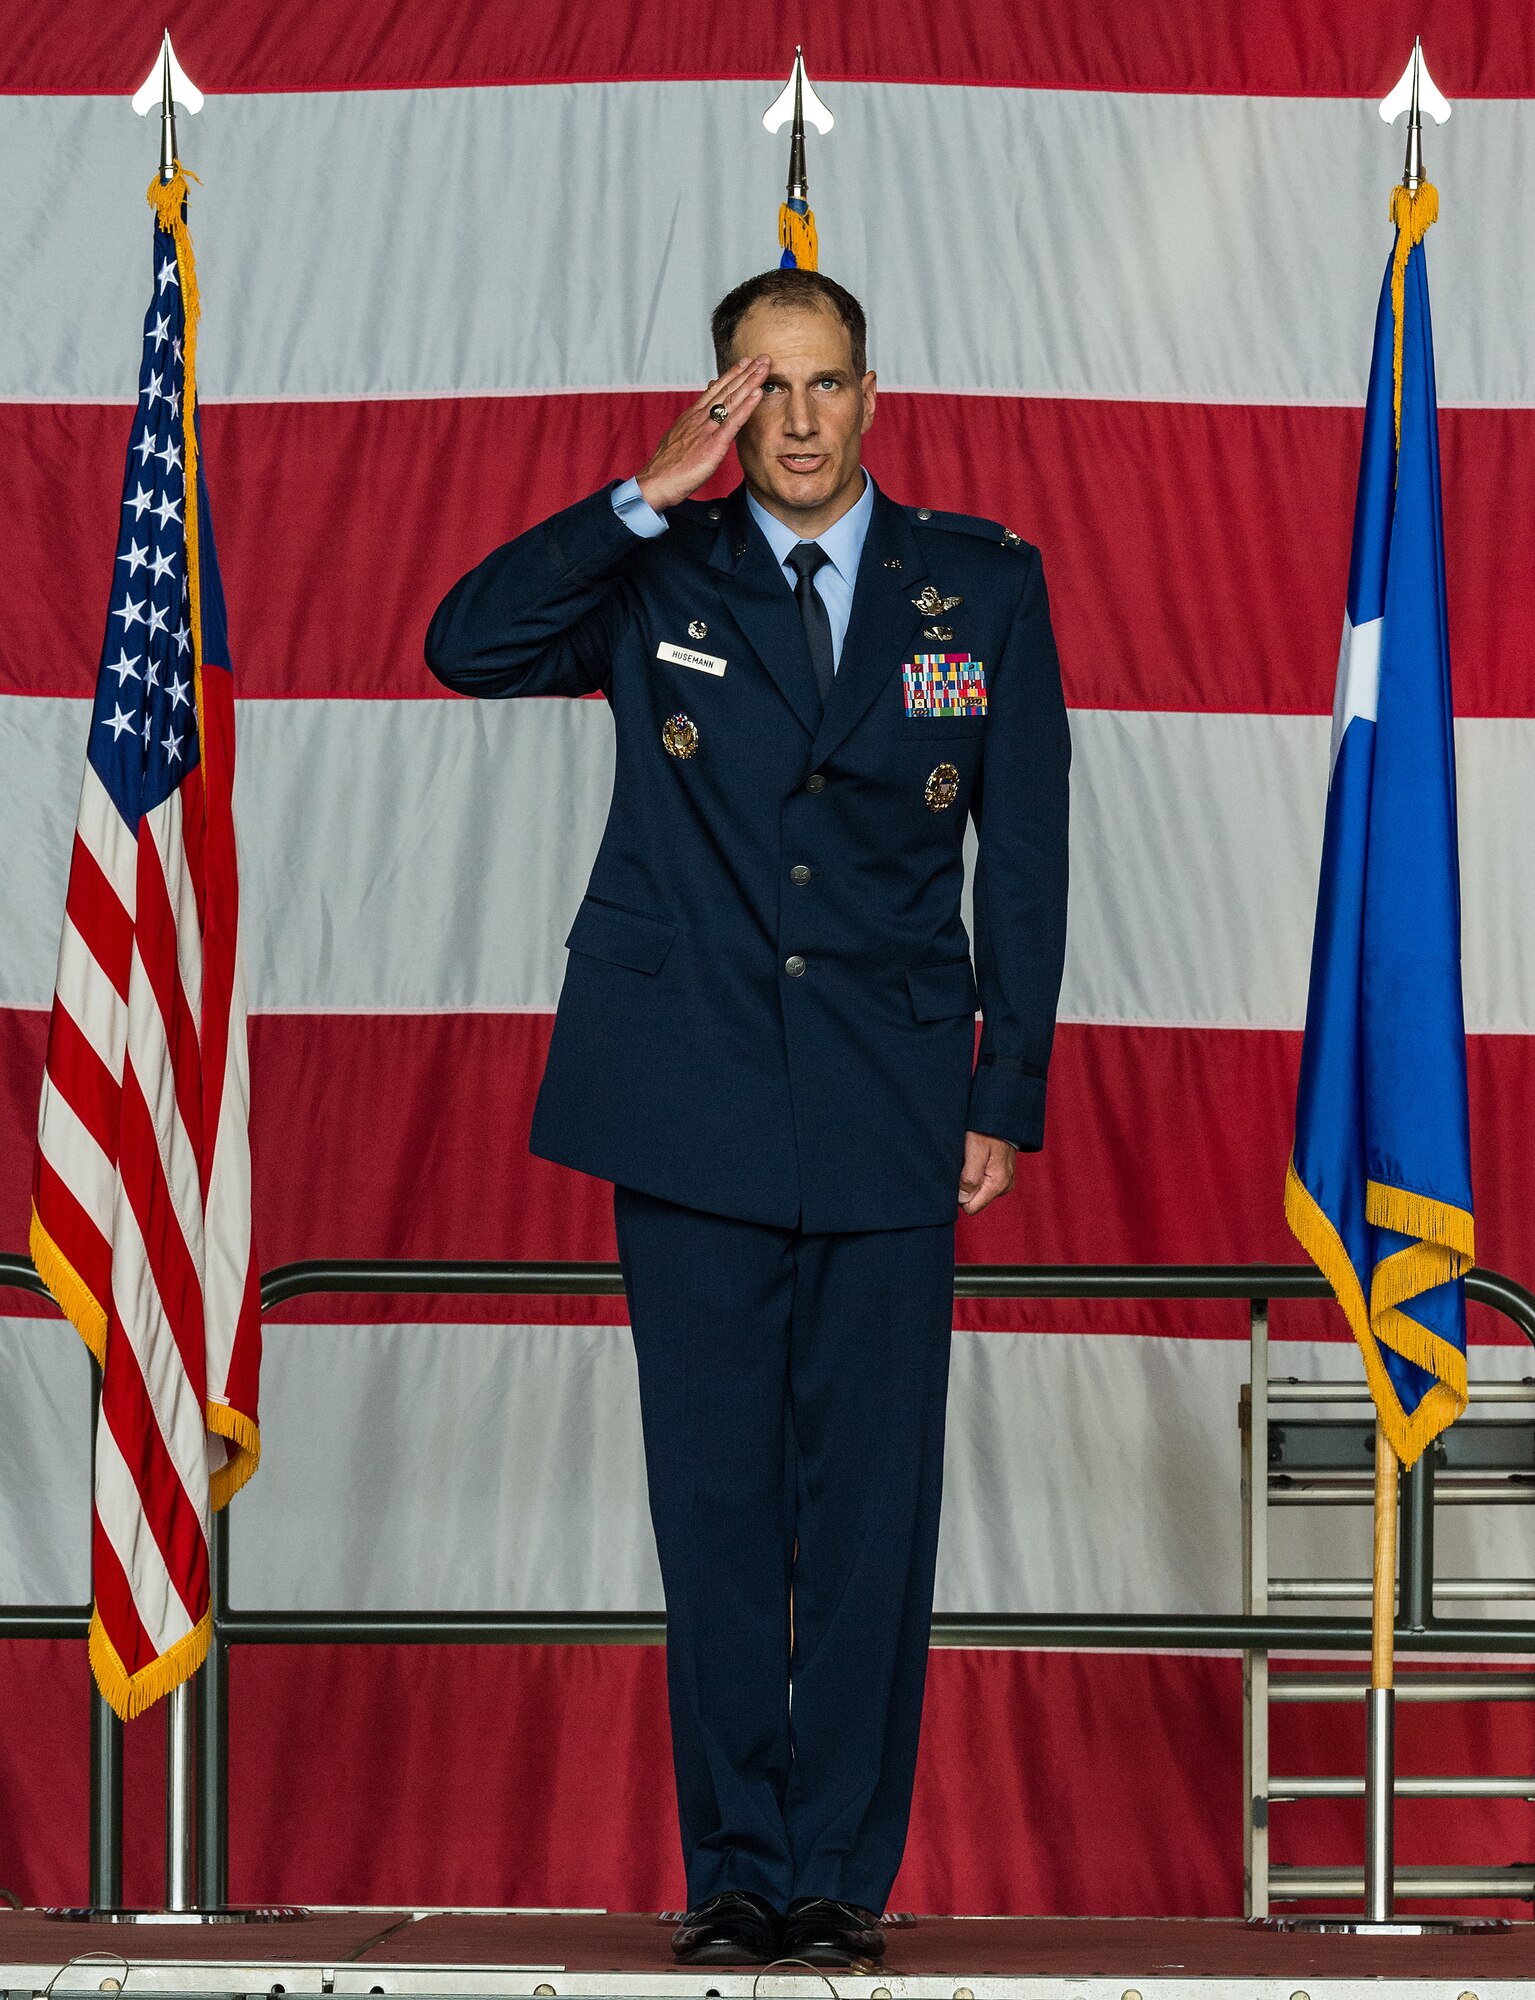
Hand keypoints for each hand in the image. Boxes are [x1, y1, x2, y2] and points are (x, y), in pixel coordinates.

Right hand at [635, 355, 769, 512]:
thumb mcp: (679, 439)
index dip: (731, 375)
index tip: (745, 363)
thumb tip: (699, 417)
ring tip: (765, 367)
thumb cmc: (666, 467)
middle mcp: (700, 417)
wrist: (656, 481)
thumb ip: (691, 426)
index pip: (714, 390)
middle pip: (726, 389)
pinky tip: (758, 393)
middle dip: (746, 372)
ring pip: (732, 399)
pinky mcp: (713, 444)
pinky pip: (733, 422)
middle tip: (762, 357)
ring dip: (750, 381)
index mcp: (692, 416)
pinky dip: (747, 406)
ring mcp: (707, 429)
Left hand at [959, 1131, 1015, 1215]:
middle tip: (964, 1163)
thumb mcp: (975, 1150)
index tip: (958, 1174)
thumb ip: (970, 1177)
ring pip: (978, 1191)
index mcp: (997, 1184)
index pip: (971, 1207)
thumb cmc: (988, 1130)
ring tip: (971, 1158)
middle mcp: (1004, 1187)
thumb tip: (962, 1200)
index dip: (960, 1193)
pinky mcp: (1002, 1176)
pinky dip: (977, 1172)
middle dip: (964, 1185)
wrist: (1003, 1118)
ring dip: (970, 1177)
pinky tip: (977, 1158)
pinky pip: (983, 1183)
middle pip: (974, 1200)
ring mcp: (1004, 1182)